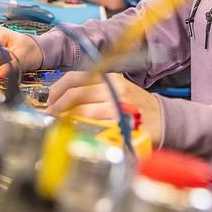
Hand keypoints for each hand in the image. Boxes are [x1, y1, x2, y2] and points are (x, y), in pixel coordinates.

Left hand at [47, 71, 162, 145]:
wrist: (163, 118)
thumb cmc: (134, 106)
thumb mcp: (115, 90)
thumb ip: (91, 92)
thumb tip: (60, 101)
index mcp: (108, 77)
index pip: (73, 78)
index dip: (56, 90)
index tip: (48, 101)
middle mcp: (112, 87)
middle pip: (74, 94)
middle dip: (56, 107)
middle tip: (49, 117)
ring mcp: (118, 104)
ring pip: (81, 110)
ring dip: (65, 119)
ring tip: (59, 126)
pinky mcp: (121, 122)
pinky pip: (94, 125)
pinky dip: (81, 129)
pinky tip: (76, 134)